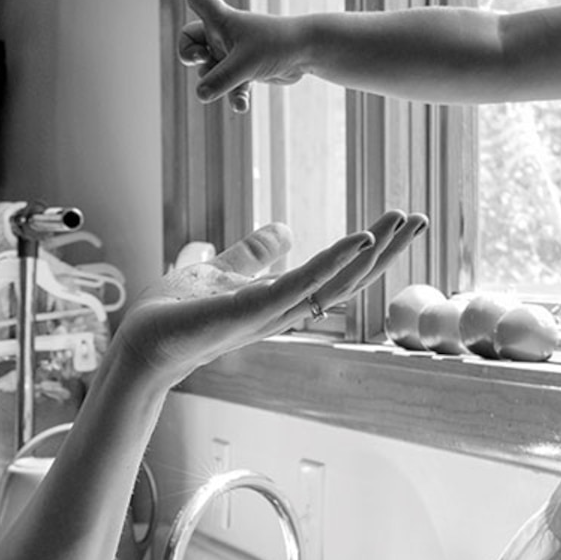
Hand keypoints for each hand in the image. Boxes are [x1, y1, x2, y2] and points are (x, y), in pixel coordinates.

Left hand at [114, 211, 425, 387]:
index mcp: (282, 300)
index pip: (338, 274)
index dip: (371, 250)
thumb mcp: (223, 271)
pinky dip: (332, 263)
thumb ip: (254, 254)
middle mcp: (285, 311)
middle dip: (387, 250)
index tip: (398, 220)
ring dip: (371, 252)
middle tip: (420, 219)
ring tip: (402, 221)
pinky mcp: (251, 311)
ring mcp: (271, 313)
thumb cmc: (177, 312)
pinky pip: (301, 286)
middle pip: (349, 280)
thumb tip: (286, 230)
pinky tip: (360, 239)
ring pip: (335, 283)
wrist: (140, 341)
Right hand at [164, 0, 313, 111]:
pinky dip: (234, 95)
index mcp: (221, 18)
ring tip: (236, 88)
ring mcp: (231, 51)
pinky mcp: (243, 69)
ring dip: (217, 83)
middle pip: (189, 41)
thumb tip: (200, 95)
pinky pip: (228, 85)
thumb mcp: (244, 64)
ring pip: (208, 71)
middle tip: (201, 58)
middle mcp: (223, 32)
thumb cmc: (277, 46)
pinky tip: (242, 107)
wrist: (307, 53)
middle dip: (188, 54)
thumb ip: (219, 80)